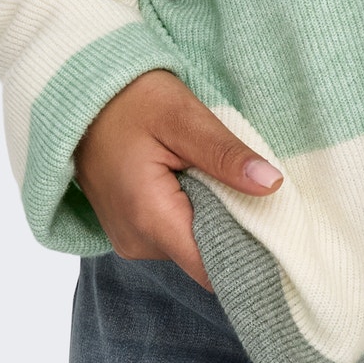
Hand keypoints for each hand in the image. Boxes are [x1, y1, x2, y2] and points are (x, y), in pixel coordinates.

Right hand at [74, 69, 282, 289]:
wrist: (78, 95)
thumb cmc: (130, 99)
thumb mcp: (183, 117)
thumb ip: (226, 155)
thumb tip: (273, 185)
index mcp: (150, 219)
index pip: (212, 267)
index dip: (251, 255)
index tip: (284, 233)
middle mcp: (136, 241)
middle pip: (205, 257)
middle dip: (238, 229)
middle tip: (262, 190)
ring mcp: (129, 237)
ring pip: (191, 244)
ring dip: (216, 216)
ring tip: (226, 177)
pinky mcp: (129, 227)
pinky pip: (174, 232)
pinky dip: (196, 211)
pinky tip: (203, 181)